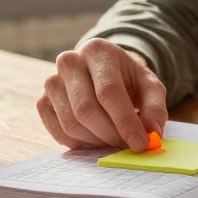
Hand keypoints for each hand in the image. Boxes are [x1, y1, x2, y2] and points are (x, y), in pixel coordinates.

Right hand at [35, 38, 167, 151]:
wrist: (103, 72)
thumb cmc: (128, 79)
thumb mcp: (150, 87)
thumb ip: (155, 109)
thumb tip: (151, 134)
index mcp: (98, 51)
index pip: (108, 91)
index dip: (124, 121)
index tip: (140, 143)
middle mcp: (69, 61)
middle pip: (86, 110)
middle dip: (110, 135)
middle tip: (127, 146)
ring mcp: (52, 81)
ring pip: (71, 124)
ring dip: (96, 141)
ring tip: (113, 139)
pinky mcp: (42, 101)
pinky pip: (58, 132)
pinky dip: (79, 143)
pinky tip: (95, 138)